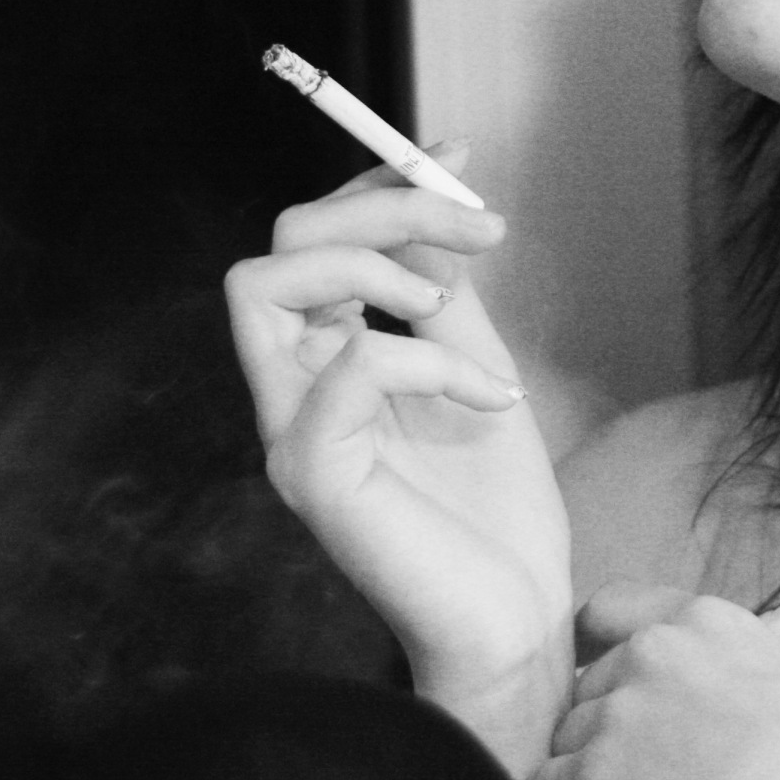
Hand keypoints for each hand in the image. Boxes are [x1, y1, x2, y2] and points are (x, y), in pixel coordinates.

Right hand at [224, 148, 571, 771]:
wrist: (518, 622)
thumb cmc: (494, 512)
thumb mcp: (476, 368)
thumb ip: (440, 296)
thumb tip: (429, 208)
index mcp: (327, 360)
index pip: (309, 238)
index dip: (372, 182)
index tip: (452, 157)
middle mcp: (291, 391)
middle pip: (276, 243)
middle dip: (381, 209)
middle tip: (478, 237)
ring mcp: (290, 433)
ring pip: (262, 283)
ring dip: (372, 266)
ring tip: (453, 309)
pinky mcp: (311, 475)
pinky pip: (346, 365)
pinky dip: (428, 359)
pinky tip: (489, 399)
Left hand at [529, 582, 779, 779]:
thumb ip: (765, 652)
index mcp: (706, 621)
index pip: (608, 612)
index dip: (598, 658)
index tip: (615, 702)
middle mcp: (653, 650)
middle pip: (586, 691)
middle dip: (606, 739)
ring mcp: (618, 712)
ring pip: (563, 744)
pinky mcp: (590, 778)